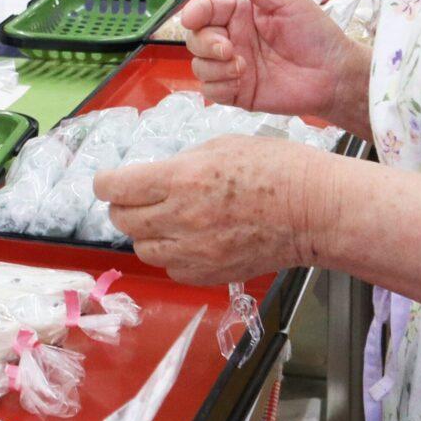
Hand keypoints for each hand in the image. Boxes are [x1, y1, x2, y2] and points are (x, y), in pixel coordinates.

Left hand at [96, 135, 329, 283]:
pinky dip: (172, 256)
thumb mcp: (221, 146)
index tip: (109, 181)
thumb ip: (181, 165)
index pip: (116, 188)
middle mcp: (181, 218)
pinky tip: (188, 240)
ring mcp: (195, 252)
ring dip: (146, 233)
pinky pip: (172, 269)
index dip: (106, 182)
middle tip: (136, 198)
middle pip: (123, 220)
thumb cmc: (277, 168)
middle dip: (123, 206)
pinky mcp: (210, 274)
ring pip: (144, 249)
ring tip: (165, 220)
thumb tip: (157, 178)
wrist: (314, 210)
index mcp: (181, 179)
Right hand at [176, 0, 365, 126]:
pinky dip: (219, 86)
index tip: (192, 20)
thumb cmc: (316, 34)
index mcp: (241, 14)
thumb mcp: (287, 0)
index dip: (193, 13)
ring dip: (215, 67)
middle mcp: (233, 39)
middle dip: (205, 43)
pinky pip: (209, 90)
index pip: (204, 10)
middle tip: (230, 49)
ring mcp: (233, 66)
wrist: (333, 75)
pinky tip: (240, 82)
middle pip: (195, 38)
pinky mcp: (237, 92)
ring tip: (243, 68)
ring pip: (199, 65)